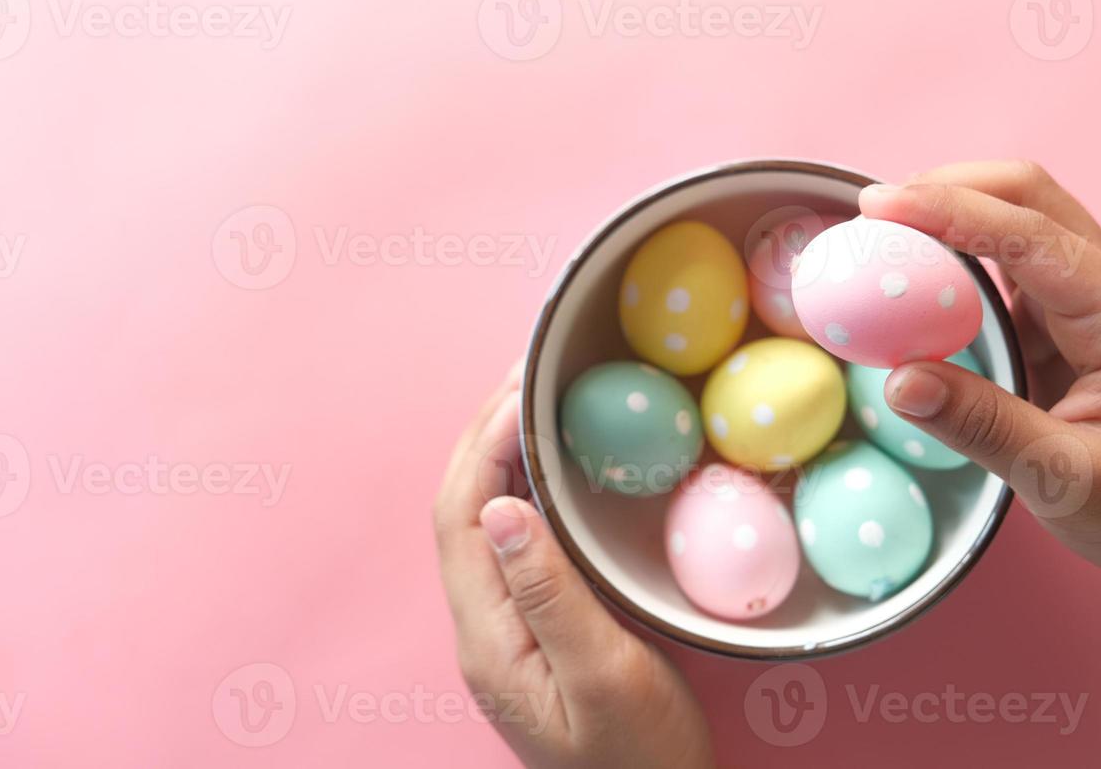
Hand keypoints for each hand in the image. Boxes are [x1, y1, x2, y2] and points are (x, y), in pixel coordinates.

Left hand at [433, 364, 714, 768]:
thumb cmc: (640, 759)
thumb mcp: (608, 678)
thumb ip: (552, 595)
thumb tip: (503, 508)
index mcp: (488, 635)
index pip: (460, 516)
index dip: (483, 443)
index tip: (524, 387)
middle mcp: (483, 626)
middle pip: (461, 509)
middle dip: (484, 432)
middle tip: (530, 370)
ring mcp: (504, 627)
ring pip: (483, 519)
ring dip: (502, 453)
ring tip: (541, 396)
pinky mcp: (532, 626)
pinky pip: (515, 538)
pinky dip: (528, 487)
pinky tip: (560, 463)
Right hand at [859, 160, 1100, 673]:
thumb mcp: (1067, 482)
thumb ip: (982, 426)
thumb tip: (897, 381)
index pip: (1028, 233)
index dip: (948, 210)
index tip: (875, 207)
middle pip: (1028, 196)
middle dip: (948, 188)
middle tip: (871, 214)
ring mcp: (1093, 298)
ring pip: (1018, 219)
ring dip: (951, 215)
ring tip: (882, 237)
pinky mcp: (1069, 319)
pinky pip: (1009, 263)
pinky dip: (958, 256)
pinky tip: (916, 278)